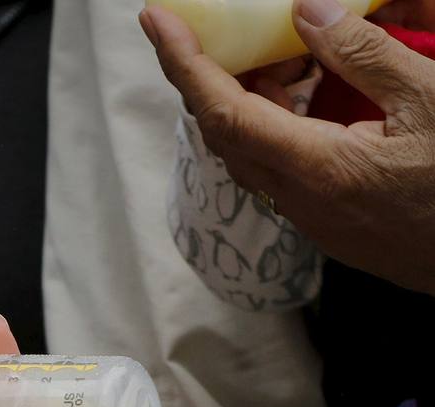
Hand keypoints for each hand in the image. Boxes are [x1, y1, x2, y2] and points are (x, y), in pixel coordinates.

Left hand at [140, 0, 434, 294]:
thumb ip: (364, 55)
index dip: (183, 63)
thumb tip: (306, 13)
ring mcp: (313, 220)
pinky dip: (282, 124)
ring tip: (287, 51)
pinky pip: (283, 168)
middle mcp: (300, 200)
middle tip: (237, 26)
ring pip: (255, 151)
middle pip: (228, 131)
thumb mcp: (432, 100)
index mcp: (317, 169)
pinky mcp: (331, 226)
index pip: (222, 112)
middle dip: (219, 73)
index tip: (158, 20)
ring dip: (256, 98)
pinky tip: (316, 94)